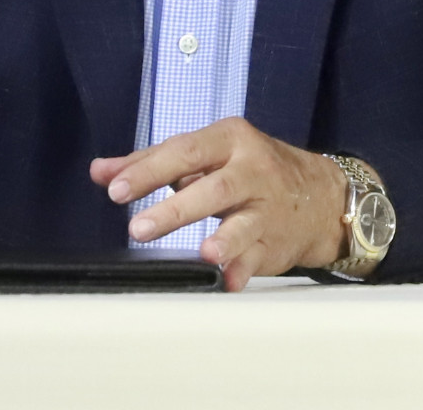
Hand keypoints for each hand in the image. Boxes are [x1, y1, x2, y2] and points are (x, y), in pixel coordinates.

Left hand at [90, 117, 347, 291]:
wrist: (320, 196)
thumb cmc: (249, 169)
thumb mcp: (206, 154)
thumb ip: (152, 162)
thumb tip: (102, 171)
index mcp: (229, 140)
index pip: (184, 151)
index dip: (148, 170)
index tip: (116, 188)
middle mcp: (251, 170)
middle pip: (212, 188)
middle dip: (174, 209)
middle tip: (138, 228)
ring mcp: (266, 207)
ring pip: (243, 222)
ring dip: (223, 239)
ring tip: (204, 253)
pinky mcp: (276, 241)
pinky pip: (259, 257)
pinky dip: (243, 270)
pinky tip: (230, 281)